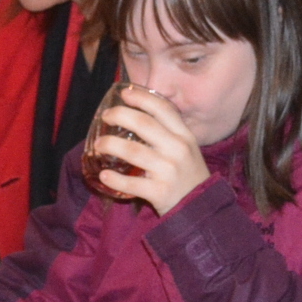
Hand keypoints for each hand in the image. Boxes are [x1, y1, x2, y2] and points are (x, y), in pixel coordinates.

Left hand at [95, 85, 209, 215]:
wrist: (203, 209)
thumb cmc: (188, 175)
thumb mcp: (186, 149)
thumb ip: (167, 133)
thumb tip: (135, 115)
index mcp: (184, 136)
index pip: (163, 109)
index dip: (141, 98)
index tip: (124, 93)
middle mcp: (178, 149)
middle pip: (144, 124)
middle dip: (120, 116)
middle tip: (106, 117)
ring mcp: (169, 171)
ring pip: (133, 151)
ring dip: (110, 145)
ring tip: (98, 145)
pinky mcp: (160, 192)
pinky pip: (131, 183)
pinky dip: (114, 178)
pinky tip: (103, 175)